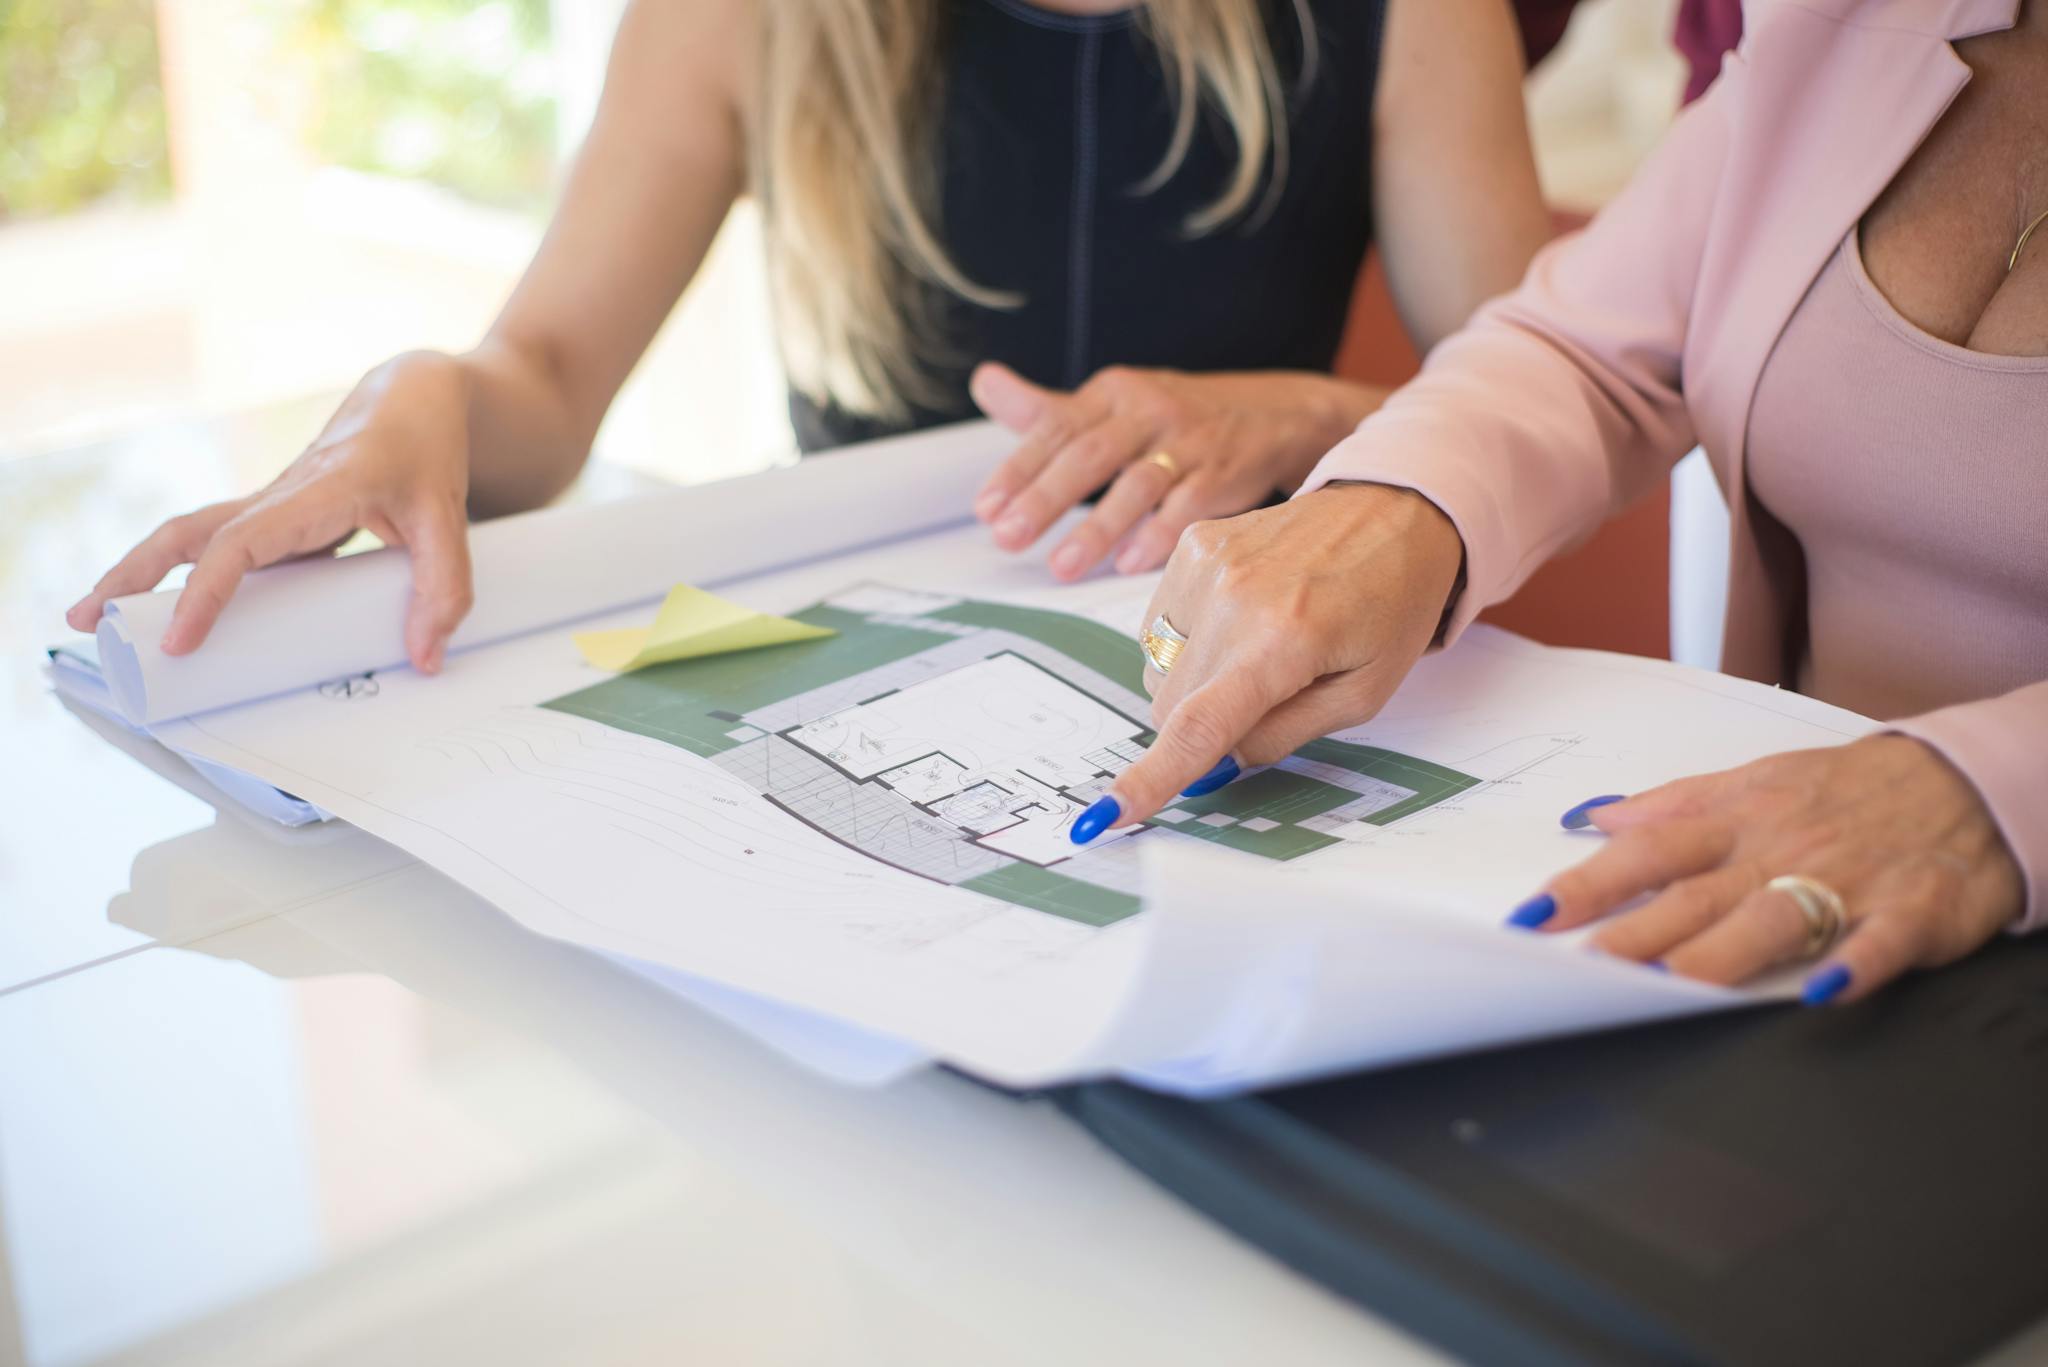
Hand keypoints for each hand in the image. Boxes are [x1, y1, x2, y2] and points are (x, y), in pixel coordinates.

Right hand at [66, 351, 476, 672]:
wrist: (413, 399)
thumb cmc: (425, 450)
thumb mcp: (449, 520)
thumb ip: (446, 589)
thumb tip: (426, 657)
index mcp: (316, 491)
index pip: (242, 542)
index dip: (206, 591)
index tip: (179, 639)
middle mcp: (280, 494)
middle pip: (189, 532)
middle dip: (134, 575)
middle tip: (88, 621)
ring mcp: (272, 504)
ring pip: (191, 534)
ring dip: (140, 571)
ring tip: (97, 616)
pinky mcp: (275, 516)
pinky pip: (216, 544)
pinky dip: (180, 572)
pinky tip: (164, 606)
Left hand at [969, 361, 1381, 581]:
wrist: (1274, 415)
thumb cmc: (1171, 419)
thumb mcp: (1111, 403)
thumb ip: (1047, 408)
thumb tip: (983, 380)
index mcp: (1112, 394)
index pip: (1056, 428)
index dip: (1019, 468)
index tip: (987, 509)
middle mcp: (1148, 411)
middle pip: (1090, 455)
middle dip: (1046, 499)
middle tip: (1007, 537)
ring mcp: (1189, 443)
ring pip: (1138, 485)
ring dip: (1098, 528)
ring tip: (1062, 567)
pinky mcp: (1224, 474)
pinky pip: (1188, 507)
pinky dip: (1159, 535)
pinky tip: (1130, 563)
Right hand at [1070, 483, 1464, 838]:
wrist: (1395, 510)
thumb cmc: (1389, 606)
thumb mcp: (1361, 695)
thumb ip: (1282, 734)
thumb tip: (1214, 763)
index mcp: (1286, 638)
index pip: (1201, 725)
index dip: (1153, 778)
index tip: (1110, 814)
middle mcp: (1234, 594)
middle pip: (1170, 706)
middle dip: (1203, 724)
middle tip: (1264, 698)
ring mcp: (1205, 562)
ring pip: (1158, 670)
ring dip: (1195, 680)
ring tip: (1259, 647)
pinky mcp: (1192, 543)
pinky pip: (1160, 625)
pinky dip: (1192, 638)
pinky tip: (1242, 616)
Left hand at [1518, 736, 2025, 1003]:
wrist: (1967, 782)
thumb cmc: (1847, 789)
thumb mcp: (1755, 781)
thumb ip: (1673, 804)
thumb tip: (1595, 816)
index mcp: (1738, 821)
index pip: (1647, 852)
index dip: (1588, 883)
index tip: (1534, 915)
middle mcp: (1780, 851)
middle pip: (1697, 895)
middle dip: (1637, 933)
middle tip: (1583, 967)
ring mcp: (1846, 881)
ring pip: (1775, 918)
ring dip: (1724, 951)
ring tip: (1674, 984)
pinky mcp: (1912, 911)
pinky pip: (1881, 942)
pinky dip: (1855, 966)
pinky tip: (1822, 993)